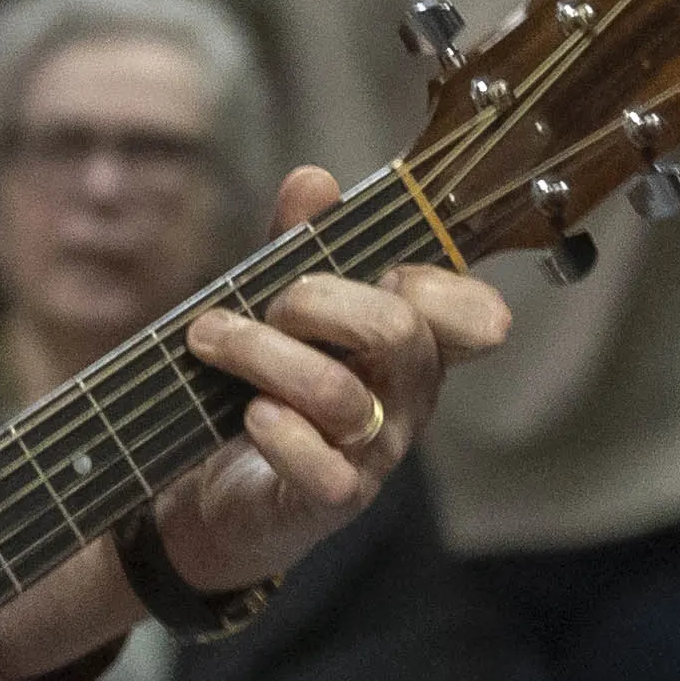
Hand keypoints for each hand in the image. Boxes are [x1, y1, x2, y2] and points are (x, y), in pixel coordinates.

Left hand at [139, 170, 512, 599]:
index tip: (372, 269)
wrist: (212, 497)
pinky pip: (324, 466)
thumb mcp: (276, 311)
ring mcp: (374, 454)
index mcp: (410, 345)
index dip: (430, 281)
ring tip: (210, 340)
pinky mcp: (330, 500)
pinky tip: (248, 414)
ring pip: (342, 393)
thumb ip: (297, 247)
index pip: (469, 311)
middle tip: (264, 307)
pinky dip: (279, 431)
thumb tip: (314, 179)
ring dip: (261, 352)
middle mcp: (406, 400)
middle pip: (399, 332)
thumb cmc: (260, 391)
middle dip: (316, 300)